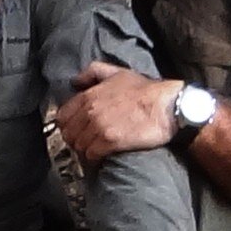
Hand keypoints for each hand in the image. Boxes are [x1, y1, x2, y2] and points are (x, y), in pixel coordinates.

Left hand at [54, 68, 184, 160]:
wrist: (168, 107)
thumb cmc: (146, 90)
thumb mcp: (118, 73)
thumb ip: (93, 72)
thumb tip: (75, 81)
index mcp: (89, 96)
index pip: (62, 116)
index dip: (68, 125)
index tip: (76, 129)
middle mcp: (90, 112)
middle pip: (68, 134)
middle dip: (75, 139)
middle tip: (85, 141)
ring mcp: (99, 128)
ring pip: (79, 146)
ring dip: (85, 149)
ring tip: (94, 149)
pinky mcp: (110, 142)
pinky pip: (91, 155)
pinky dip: (94, 158)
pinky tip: (101, 156)